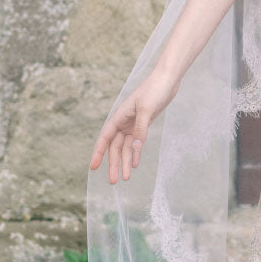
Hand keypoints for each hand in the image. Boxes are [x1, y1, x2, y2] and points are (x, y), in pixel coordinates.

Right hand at [89, 67, 179, 184]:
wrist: (167, 79)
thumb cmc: (155, 90)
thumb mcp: (147, 110)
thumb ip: (141, 130)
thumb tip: (134, 149)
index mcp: (119, 116)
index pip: (105, 138)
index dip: (98, 153)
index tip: (93, 167)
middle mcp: (124, 121)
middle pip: (115, 147)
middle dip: (113, 164)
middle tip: (113, 181)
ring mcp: (134, 124)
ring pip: (126, 147)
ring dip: (125, 162)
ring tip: (125, 178)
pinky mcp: (144, 125)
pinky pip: (137, 142)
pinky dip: (135, 153)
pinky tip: (134, 164)